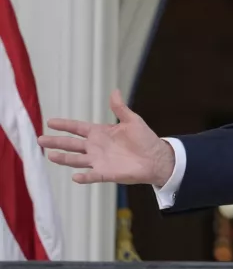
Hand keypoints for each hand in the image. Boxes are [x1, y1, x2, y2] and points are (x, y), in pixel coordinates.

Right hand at [37, 89, 175, 186]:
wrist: (156, 158)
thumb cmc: (145, 139)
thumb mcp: (132, 120)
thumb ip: (120, 108)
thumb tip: (115, 91)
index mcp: (100, 133)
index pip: (78, 128)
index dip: (64, 125)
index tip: (50, 122)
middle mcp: (96, 147)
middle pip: (71, 144)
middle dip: (56, 141)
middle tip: (40, 139)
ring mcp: (99, 161)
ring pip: (76, 160)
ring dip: (64, 158)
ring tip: (50, 155)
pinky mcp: (106, 174)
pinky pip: (92, 176)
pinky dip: (84, 177)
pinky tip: (75, 177)